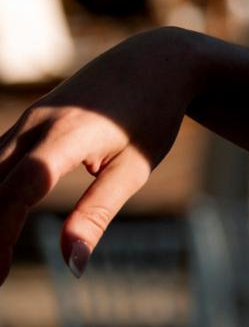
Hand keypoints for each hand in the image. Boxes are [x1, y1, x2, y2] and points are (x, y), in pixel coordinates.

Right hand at [0, 28, 202, 282]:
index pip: (21, 188)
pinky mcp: (22, 126)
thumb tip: (72, 265)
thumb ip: (98, 214)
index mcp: (67, 135)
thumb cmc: (152, 115)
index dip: (1, 233)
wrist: (155, 61)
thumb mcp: (135, 168)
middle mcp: (34, 126)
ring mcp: (23, 123)